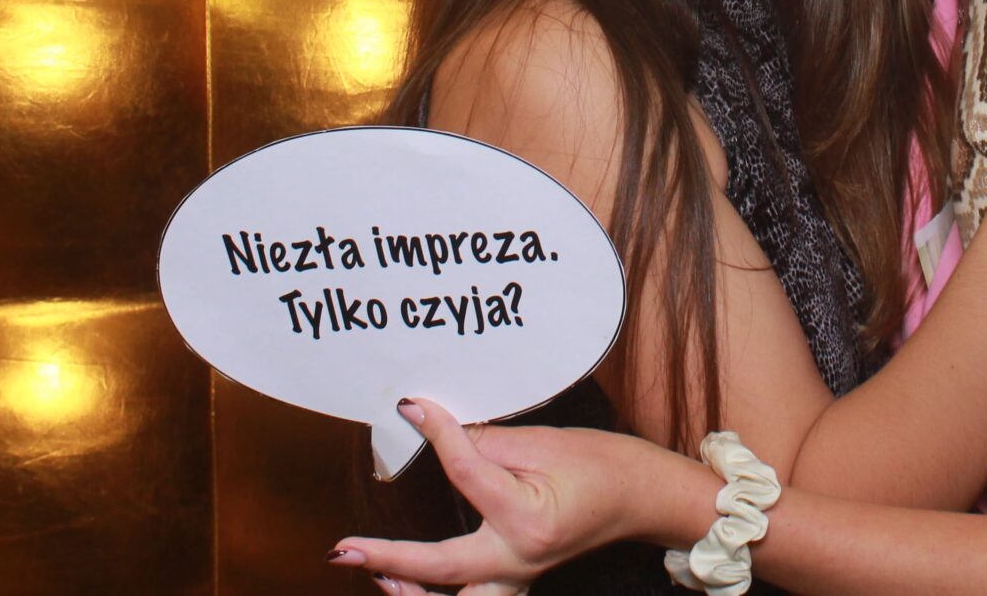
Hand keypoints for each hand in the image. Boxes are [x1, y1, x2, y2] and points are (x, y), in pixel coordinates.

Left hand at [330, 398, 707, 593]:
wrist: (643, 496)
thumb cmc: (604, 465)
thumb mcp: (546, 442)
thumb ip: (487, 443)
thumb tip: (439, 433)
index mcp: (527, 521)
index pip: (466, 473)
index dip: (436, 435)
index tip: (410, 408)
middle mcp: (517, 560)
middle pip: (441, 570)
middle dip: (387, 559)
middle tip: (343, 549)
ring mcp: (517, 577)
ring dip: (410, 590)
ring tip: (372, 567)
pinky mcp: (516, 577)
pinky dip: (437, 592)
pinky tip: (411, 580)